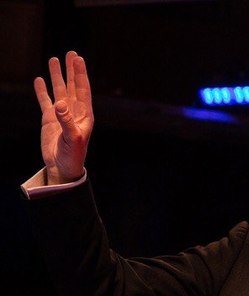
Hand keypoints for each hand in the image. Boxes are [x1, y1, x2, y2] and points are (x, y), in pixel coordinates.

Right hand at [34, 51, 93, 183]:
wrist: (63, 167)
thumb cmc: (73, 155)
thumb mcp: (73, 138)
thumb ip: (67, 121)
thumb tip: (60, 103)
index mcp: (84, 115)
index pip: (83, 89)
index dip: (80, 74)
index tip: (78, 59)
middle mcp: (74, 112)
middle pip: (72, 86)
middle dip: (71, 70)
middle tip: (71, 53)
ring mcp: (61, 114)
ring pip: (59, 90)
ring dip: (57, 76)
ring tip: (54, 59)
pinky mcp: (49, 119)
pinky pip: (45, 101)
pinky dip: (42, 90)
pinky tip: (40, 80)